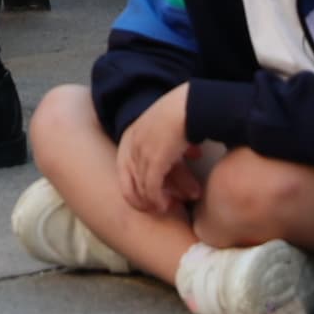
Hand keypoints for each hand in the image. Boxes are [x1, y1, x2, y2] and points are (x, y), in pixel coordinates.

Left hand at [115, 85, 199, 218]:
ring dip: (153, 202)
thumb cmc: (181, 114)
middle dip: (140, 199)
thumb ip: (156, 145)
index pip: (123, 170)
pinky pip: (151, 189)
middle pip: (127, 182)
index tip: (147, 196)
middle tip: (155, 207)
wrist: (189, 106)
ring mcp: (141, 154)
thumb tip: (169, 158)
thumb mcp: (160, 128)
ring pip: (140, 188)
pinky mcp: (155, 161)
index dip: (133, 186)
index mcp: (129, 136)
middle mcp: (131, 146)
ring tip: (165, 207)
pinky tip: (167, 205)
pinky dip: (157, 200)